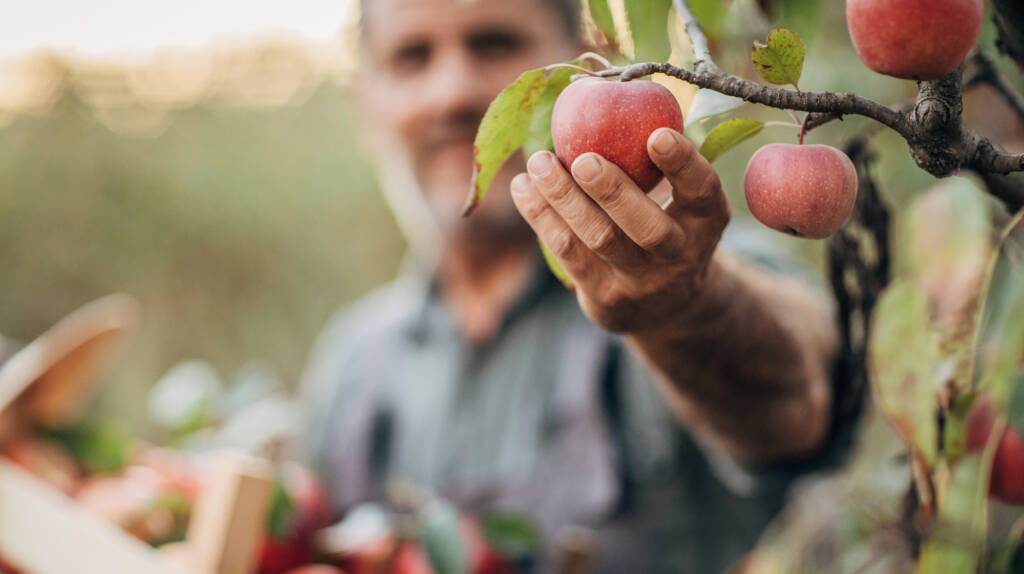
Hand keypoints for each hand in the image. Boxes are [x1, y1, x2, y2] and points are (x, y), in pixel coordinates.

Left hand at [510, 128, 729, 332]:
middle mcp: (680, 255)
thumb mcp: (681, 201)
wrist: (666, 307)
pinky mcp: (605, 299)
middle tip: (583, 159)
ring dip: (563, 198)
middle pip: (648, 229)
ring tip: (538, 162)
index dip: (682, 164)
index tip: (657, 134)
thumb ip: (656, 162)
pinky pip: (567, 253)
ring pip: (598, 240)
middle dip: (613, 192)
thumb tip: (610, 93)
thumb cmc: (667, 225)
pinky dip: (541, 217)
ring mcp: (642, 282)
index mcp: (705, 221)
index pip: (701, 192)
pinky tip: (524, 187)